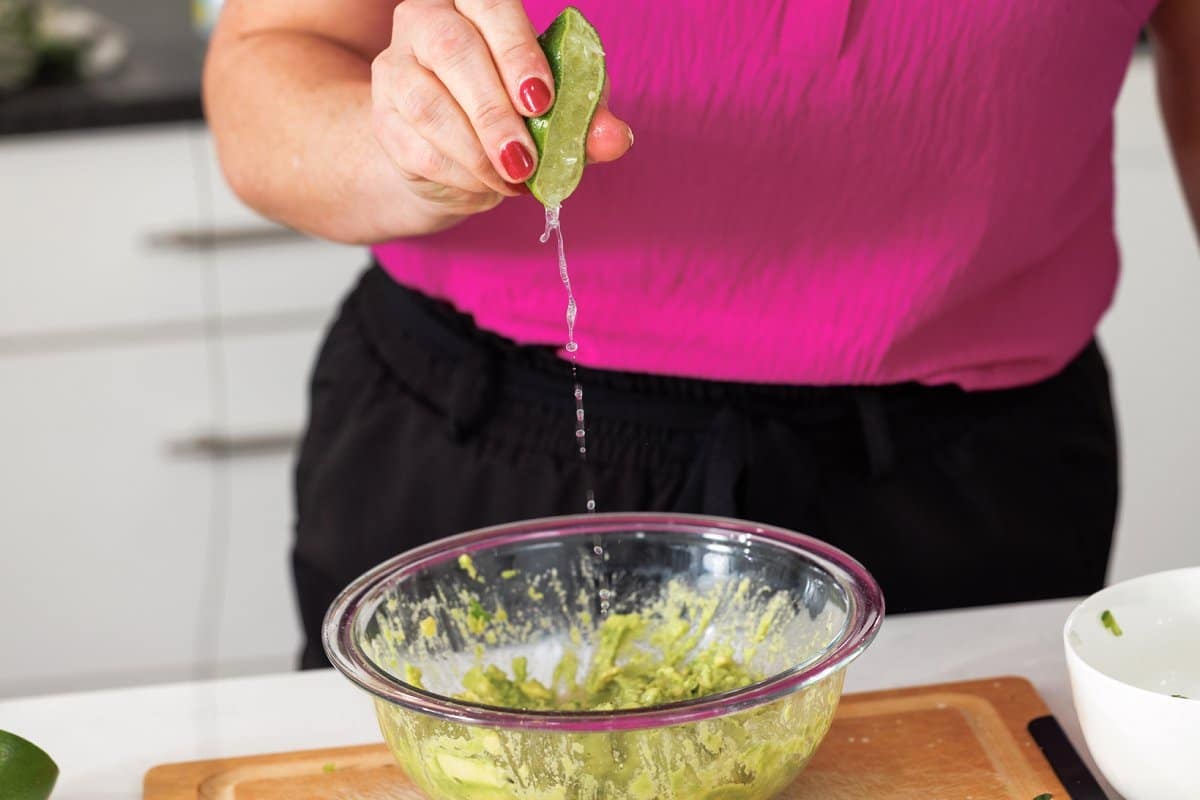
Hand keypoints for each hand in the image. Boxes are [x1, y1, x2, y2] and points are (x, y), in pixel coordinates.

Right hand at [371, 0, 631, 223]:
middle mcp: (425, 21)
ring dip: (476, 149)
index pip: (489, 4)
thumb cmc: (511, 112)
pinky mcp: (383, 117)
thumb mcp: (557, 110)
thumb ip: (584, 117)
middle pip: (451, 49)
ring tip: (514, 177)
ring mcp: (396, 67)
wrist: (453, 154)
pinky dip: (459, 173)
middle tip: (526, 158)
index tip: (543, 101)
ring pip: (426, 103)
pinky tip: (487, 184)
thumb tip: (615, 138)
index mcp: (473, 1)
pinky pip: (417, 147)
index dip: (517, 50)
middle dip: (493, 110)